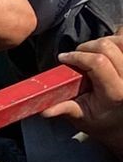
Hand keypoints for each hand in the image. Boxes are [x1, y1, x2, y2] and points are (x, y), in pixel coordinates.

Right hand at [45, 34, 122, 157]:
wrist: (120, 122)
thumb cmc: (100, 120)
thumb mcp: (81, 118)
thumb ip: (65, 110)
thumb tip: (46, 110)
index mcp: (115, 93)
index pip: (98, 62)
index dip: (77, 56)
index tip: (64, 58)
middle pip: (108, 46)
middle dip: (87, 47)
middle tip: (77, 55)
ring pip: (121, 39)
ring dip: (104, 41)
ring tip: (93, 51)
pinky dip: (117, 40)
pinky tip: (108, 48)